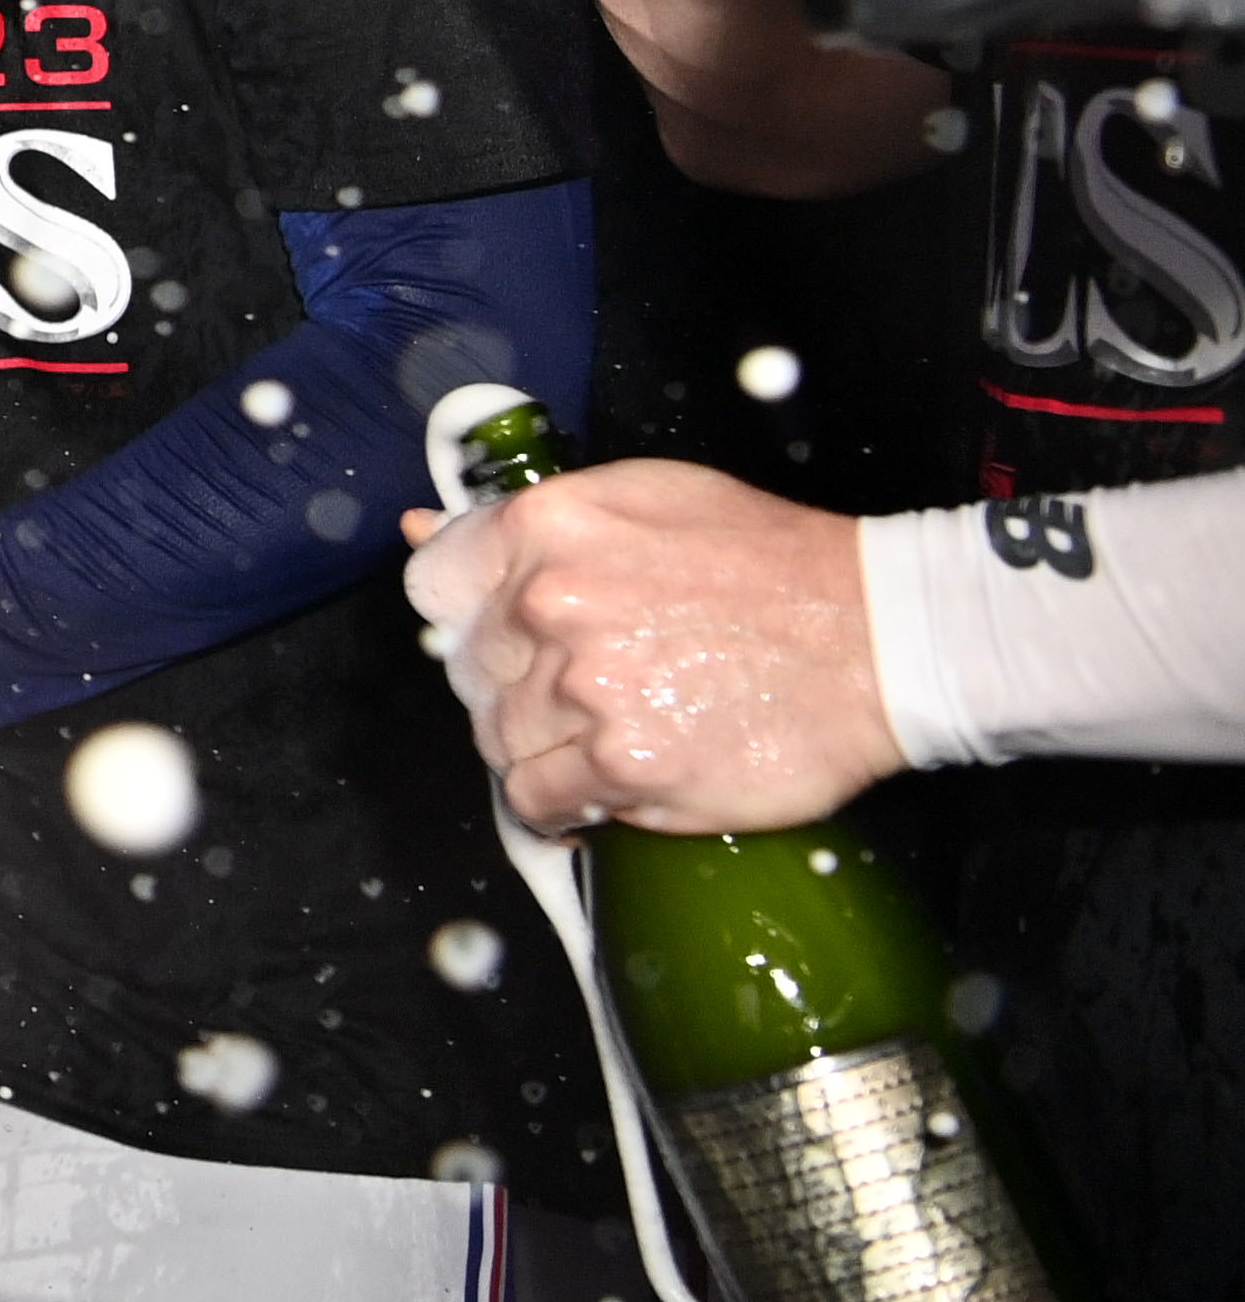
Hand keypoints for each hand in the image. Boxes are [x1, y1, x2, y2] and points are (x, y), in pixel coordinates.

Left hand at [397, 461, 893, 831]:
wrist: (880, 638)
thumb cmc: (769, 563)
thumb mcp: (641, 499)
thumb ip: (520, 521)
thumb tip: (421, 527)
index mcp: (547, 527)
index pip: (433, 586)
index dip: (463, 617)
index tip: (504, 635)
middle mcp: (549, 603)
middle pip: (466, 668)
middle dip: (511, 682)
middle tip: (585, 684)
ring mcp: (583, 687)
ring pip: (496, 737)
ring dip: (539, 744)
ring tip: (607, 730)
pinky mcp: (621, 764)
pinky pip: (536, 799)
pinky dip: (559, 802)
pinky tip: (600, 783)